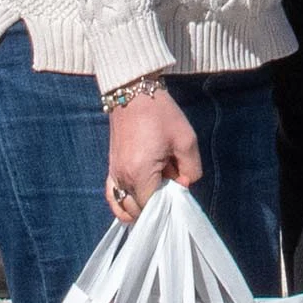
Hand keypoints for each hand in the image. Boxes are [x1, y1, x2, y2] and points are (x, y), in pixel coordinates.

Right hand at [103, 82, 200, 218]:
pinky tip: (136, 201)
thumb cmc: (161, 115)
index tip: (178, 185)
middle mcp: (123, 178)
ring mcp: (114, 174)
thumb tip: (184, 184)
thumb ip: (192, 169)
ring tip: (156, 188)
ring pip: (125, 207)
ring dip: (142, 205)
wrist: (133, 93)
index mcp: (140, 173)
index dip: (169, 203)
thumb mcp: (186, 140)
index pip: (154, 207)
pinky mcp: (111, 168)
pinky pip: (113, 197)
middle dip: (157, 204)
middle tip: (169, 180)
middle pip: (140, 209)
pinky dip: (123, 204)